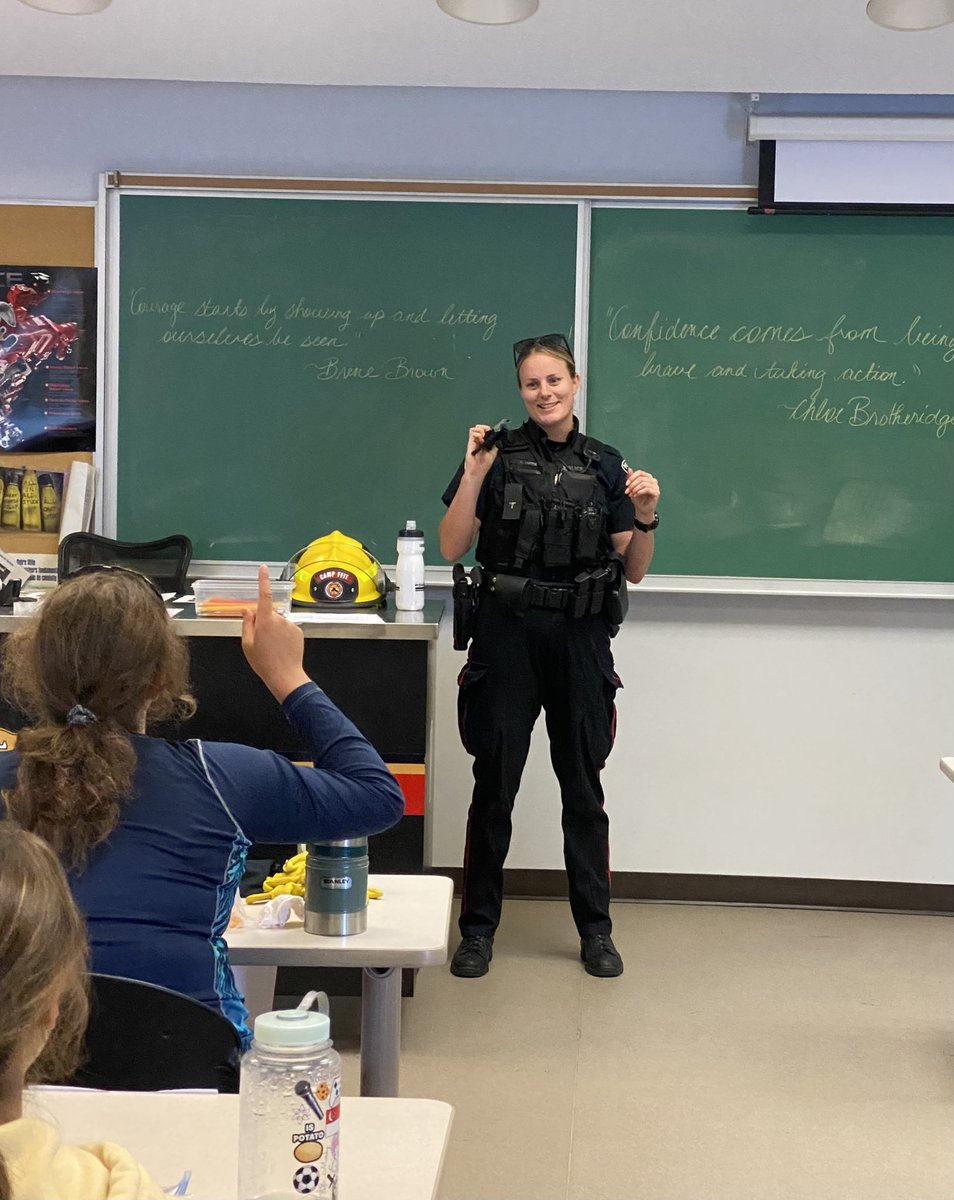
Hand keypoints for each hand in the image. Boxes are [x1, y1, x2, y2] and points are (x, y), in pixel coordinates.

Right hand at [241, 564, 309, 701]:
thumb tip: (247, 610)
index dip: (263, 581)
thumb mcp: (247, 644)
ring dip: (274, 630)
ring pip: (279, 622)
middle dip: (264, 622)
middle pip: (269, 614)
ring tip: (272, 648)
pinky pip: (288, 628)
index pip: (264, 595)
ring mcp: (291, 625)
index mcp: (265, 621)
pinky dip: (284, 635)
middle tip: (261, 641)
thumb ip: (247, 624)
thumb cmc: (264, 662)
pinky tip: (282, 648)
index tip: (263, 569)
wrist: (285, 676)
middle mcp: (280, 619)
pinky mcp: (299, 631)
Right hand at [463, 424, 498, 478]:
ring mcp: (476, 442)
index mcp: (488, 444)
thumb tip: (492, 434)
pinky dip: (476, 434)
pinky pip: (472, 433)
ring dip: (481, 431)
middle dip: (485, 428)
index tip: (490, 430)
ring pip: (477, 429)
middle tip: (485, 433)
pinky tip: (479, 439)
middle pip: (483, 429)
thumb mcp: (494, 453)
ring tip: (482, 438)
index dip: (489, 429)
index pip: (489, 432)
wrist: (476, 470)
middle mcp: (482, 441)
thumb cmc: (485, 464)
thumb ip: (493, 443)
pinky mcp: (470, 443)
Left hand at [624, 468, 659, 523]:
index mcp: (647, 477)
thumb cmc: (637, 498)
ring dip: (635, 489)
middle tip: (627, 491)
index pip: (640, 472)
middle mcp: (652, 480)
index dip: (632, 477)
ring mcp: (655, 486)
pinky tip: (635, 495)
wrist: (642, 509)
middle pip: (641, 478)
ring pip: (644, 483)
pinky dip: (640, 492)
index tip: (626, 484)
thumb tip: (629, 468)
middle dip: (632, 485)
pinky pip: (647, 489)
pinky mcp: (656, 492)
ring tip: (631, 494)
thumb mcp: (632, 487)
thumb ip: (630, 478)